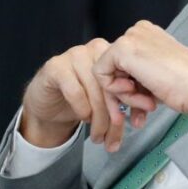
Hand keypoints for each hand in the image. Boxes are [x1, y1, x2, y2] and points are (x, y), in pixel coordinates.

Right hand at [21, 38, 157, 149]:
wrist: (48, 103)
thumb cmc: (80, 100)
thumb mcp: (107, 101)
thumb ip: (123, 104)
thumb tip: (140, 119)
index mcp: (112, 54)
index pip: (127, 77)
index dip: (134, 102)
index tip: (138, 122)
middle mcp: (94, 49)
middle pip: (111, 85)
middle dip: (115, 116)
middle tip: (114, 139)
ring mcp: (74, 55)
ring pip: (95, 90)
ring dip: (99, 119)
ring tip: (99, 137)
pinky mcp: (55, 66)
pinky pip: (75, 90)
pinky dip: (82, 108)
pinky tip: (84, 118)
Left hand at [93, 21, 187, 130]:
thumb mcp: (160, 73)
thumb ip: (142, 74)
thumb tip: (127, 84)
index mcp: (149, 34)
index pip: (126, 63)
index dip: (134, 87)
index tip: (148, 100)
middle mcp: (138, 31)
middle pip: (116, 68)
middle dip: (128, 93)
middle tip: (145, 108)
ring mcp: (130, 38)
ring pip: (109, 72)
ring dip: (127, 96)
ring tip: (146, 104)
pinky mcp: (121, 49)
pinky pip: (102, 74)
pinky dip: (116, 91)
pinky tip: (138, 95)